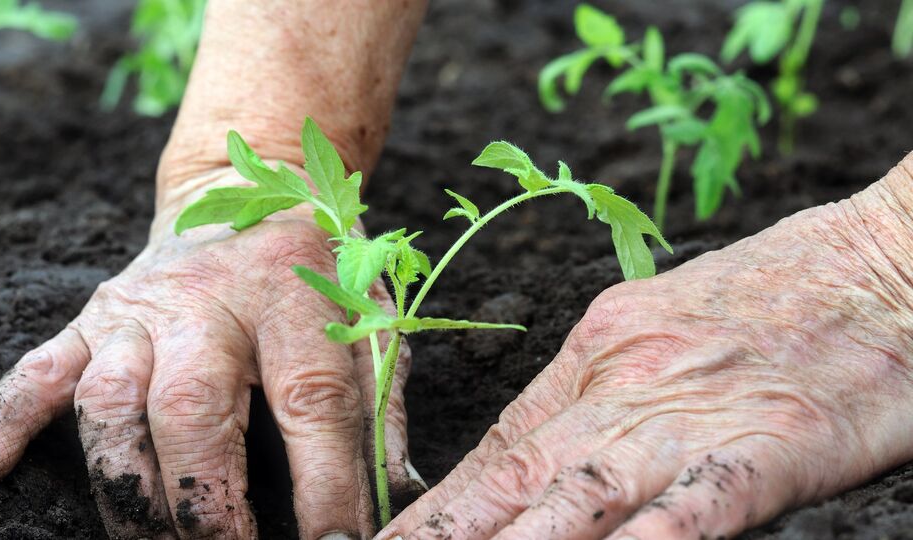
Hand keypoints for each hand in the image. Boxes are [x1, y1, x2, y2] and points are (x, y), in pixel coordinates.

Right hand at [0, 168, 423, 539]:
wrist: (252, 184)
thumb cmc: (322, 264)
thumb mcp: (373, 316)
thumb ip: (383, 402)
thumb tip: (396, 491)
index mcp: (294, 299)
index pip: (311, 402)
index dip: (325, 485)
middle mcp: (211, 303)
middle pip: (194, 409)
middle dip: (206, 502)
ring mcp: (143, 310)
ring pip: (112, 403)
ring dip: (126, 488)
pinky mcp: (97, 315)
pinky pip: (42, 368)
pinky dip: (9, 419)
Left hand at [380, 159, 912, 538]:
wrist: (880, 260)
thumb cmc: (771, 293)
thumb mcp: (656, 324)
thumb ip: (596, 388)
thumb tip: (536, 450)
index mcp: (599, 350)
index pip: (500, 445)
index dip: (439, 506)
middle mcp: (627, 383)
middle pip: (519, 475)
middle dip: (447, 537)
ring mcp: (693, 415)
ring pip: (582, 497)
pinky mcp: (769, 444)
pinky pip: (695, 508)